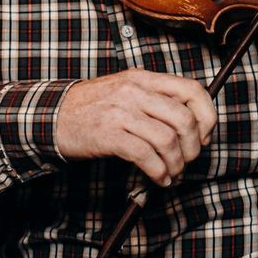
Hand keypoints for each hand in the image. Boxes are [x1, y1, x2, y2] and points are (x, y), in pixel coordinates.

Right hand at [55, 69, 214, 185]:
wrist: (50, 116)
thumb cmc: (91, 108)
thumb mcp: (124, 91)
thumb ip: (155, 100)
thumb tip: (193, 125)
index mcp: (143, 78)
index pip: (192, 90)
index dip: (207, 116)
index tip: (205, 135)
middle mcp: (134, 91)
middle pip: (184, 119)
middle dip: (193, 147)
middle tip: (188, 160)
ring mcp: (121, 112)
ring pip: (168, 140)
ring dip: (176, 164)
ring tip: (172, 173)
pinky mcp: (108, 135)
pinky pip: (146, 156)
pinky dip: (159, 172)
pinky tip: (158, 179)